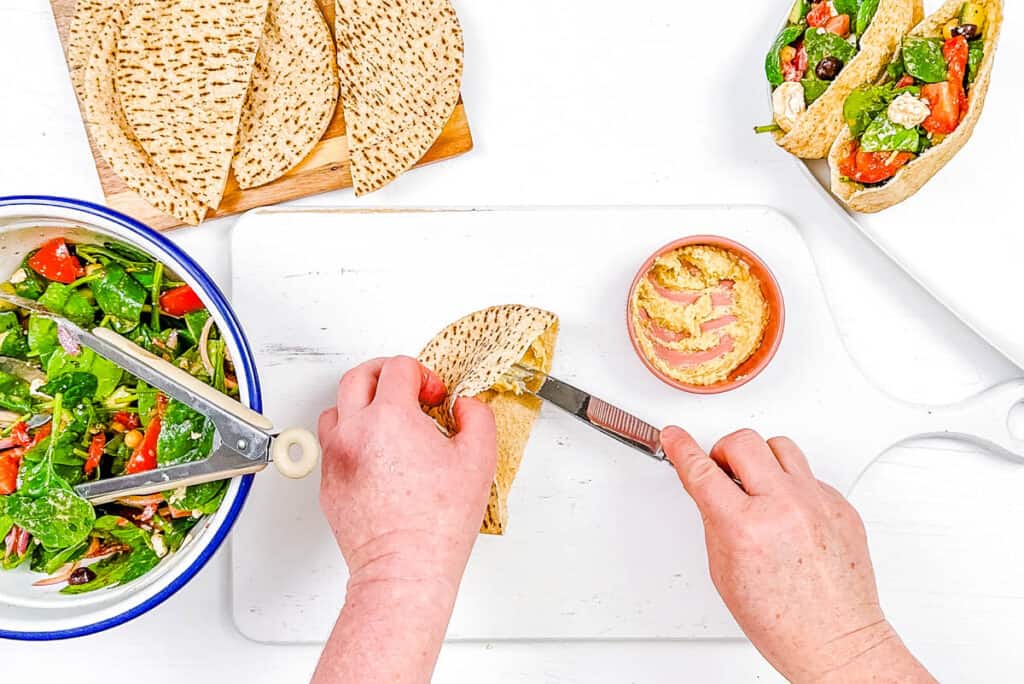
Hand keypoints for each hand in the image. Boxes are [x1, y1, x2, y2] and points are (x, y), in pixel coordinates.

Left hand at [317, 355, 496, 594]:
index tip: (434, 397)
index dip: (423, 374)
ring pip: (336, 408)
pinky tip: (377, 456)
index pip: (398, 368)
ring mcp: (335, 458)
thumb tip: (464, 406)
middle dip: (385, 374)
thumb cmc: (438, 523)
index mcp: (390, 418)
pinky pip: (332, 445)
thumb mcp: (479, 459)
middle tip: (407, 389)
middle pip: (358, 376)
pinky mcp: (327, 484)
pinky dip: (352, 438)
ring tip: (387, 423)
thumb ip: (477, 417)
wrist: (405, 568)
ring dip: (362, 405)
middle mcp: (354, 432)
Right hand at [663, 427, 933, 682]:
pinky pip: (808, 474)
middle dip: (724, 452)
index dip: (682, 448)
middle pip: (744, 442)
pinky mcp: (841, 505)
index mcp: (746, 527)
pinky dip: (792, 486)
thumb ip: (716, 522)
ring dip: (761, 460)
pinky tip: (789, 513)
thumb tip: (710, 490)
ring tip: (758, 485)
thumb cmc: (782, 620)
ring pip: (780, 446)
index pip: (702, 471)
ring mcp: (817, 503)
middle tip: (723, 470)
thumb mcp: (724, 572)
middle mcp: (784, 507)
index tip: (675, 437)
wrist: (834, 640)